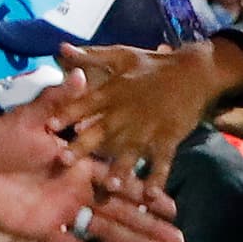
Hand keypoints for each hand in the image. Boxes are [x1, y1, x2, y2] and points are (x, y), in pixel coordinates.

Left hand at [0, 105, 179, 241]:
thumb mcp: (26, 119)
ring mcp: (61, 210)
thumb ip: (54, 102)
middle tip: (180, 238)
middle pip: (120, 209)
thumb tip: (78, 74)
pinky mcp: (42, 228)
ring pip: (104, 230)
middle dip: (150, 222)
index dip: (145, 189)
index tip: (174, 202)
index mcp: (77, 162)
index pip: (119, 177)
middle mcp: (75, 188)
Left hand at [45, 37, 242, 183]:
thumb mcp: (120, 55)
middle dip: (82, 146)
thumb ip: (91, 56)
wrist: (195, 72)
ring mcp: (148, 128)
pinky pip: (162, 162)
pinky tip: (152, 195)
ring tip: (110, 186)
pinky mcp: (168, 139)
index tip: (48, 126)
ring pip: (129, 151)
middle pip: (100, 131)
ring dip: (120, 168)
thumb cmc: (152, 65)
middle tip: (64, 160)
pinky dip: (157, 177)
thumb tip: (61, 46)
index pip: (84, 104)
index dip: (66, 114)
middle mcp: (125, 113)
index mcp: (112, 93)